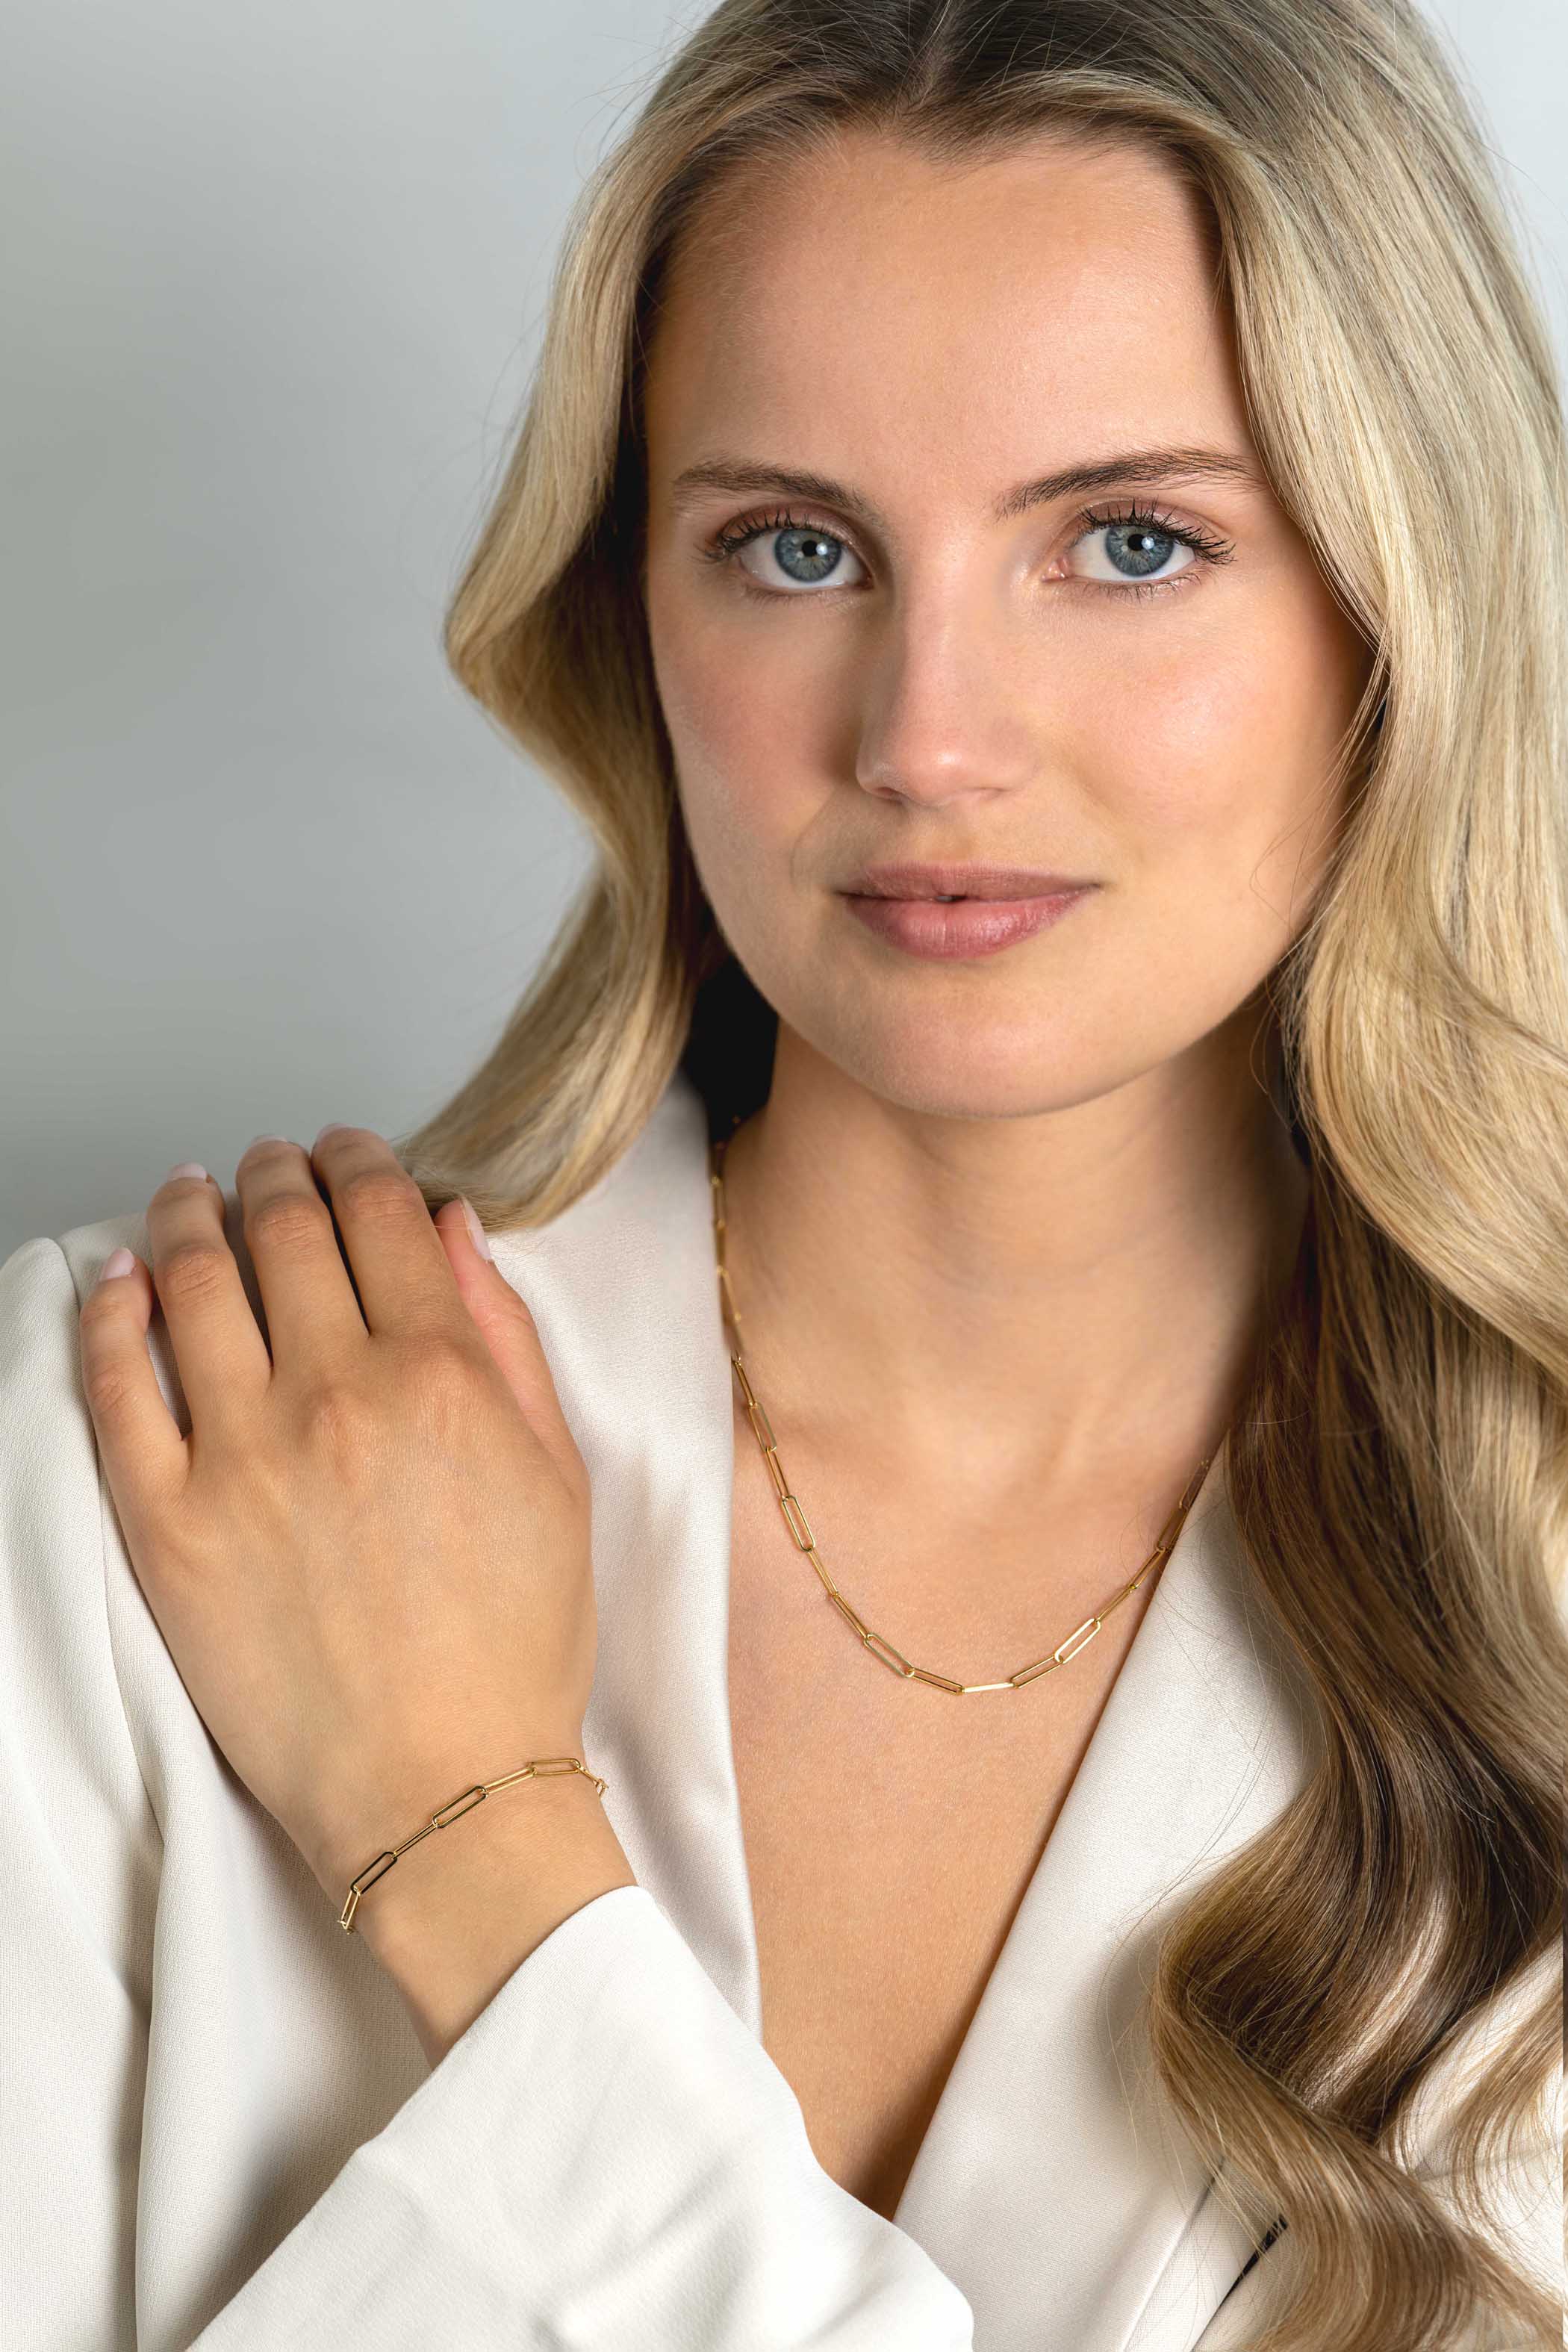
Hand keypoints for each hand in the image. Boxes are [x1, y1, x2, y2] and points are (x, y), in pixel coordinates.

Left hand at [77, 1127, 602, 1912]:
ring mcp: (241, 1457)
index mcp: (440, 1375)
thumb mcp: (558, 1474)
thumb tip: (452, 1227)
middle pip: (282, 1228)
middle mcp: (335, 1395)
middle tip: (268, 1164)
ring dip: (186, 1216)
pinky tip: (121, 1281)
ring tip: (189, 1197)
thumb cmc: (514, 1644)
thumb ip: (506, 1337)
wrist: (443, 1789)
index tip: (346, 1152)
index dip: (359, 1159)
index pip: (380, 1212)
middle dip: (274, 1172)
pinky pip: (118, 1387)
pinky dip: (112, 1314)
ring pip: (191, 1283)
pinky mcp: (167, 1525)